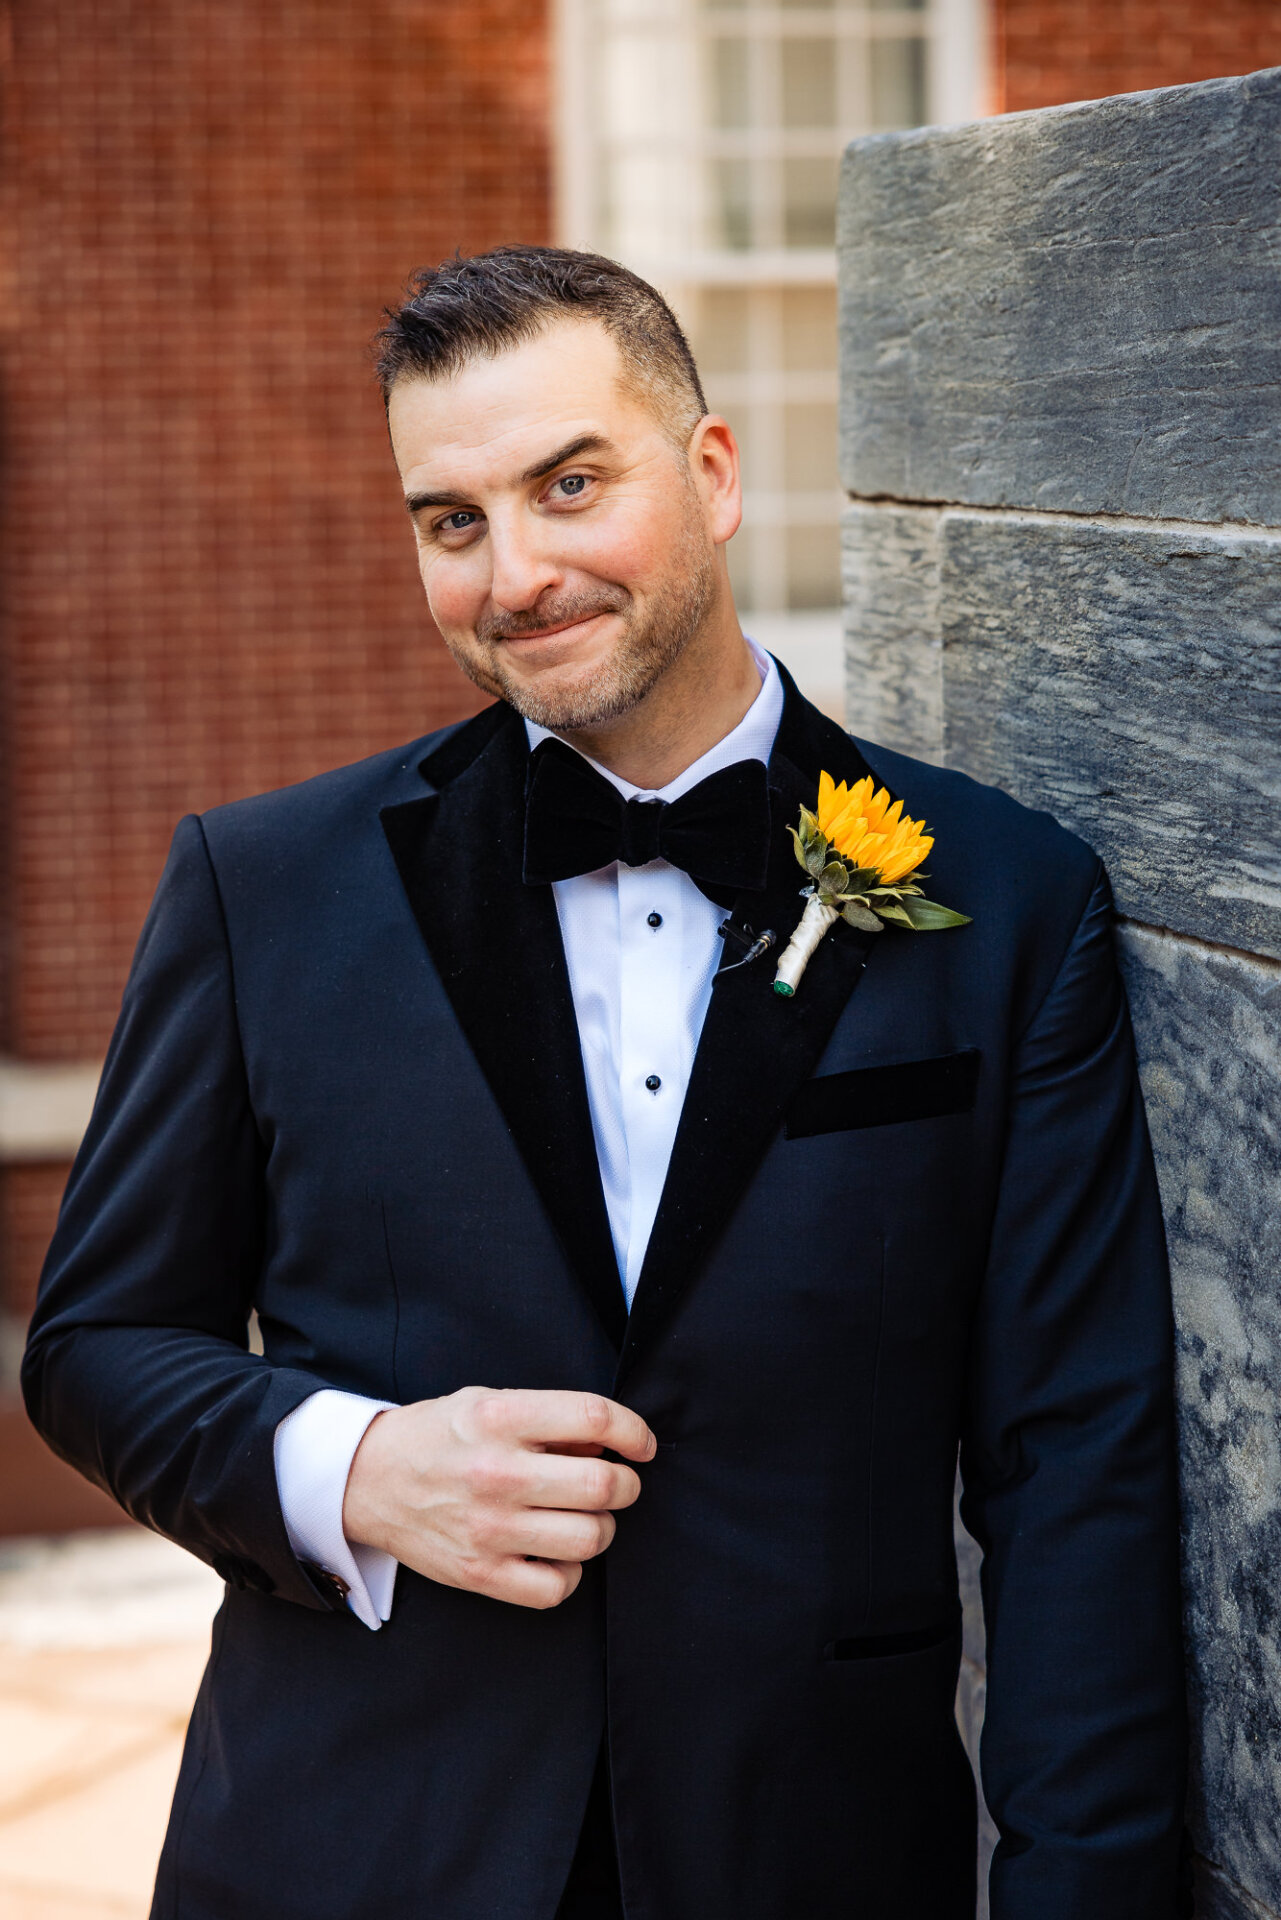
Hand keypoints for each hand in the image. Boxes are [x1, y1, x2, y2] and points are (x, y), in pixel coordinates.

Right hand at [342, 1386, 656, 1609]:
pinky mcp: (479, 1573)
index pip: (593, 1418)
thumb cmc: (439, 1436)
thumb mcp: (488, 1402)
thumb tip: (611, 1444)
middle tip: (617, 1484)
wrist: (368, 1481)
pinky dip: (571, 1572)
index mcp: (500, 1418)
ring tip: (584, 1516)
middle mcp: (496, 1473)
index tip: (642, 1445)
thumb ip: (548, 1419)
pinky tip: (557, 1553)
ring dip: (602, 1527)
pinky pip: (557, 1587)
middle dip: (627, 1485)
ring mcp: (488, 1529)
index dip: (633, 1431)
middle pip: (602, 1486)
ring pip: (590, 1538)